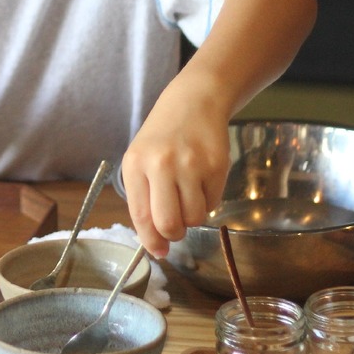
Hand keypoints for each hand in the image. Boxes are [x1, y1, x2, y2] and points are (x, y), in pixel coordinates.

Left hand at [119, 82, 229, 258]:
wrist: (193, 102)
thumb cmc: (162, 138)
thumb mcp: (141, 161)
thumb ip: (144, 200)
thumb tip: (158, 244)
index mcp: (136, 164)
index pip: (141, 216)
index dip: (151, 241)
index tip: (158, 251)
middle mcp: (161, 165)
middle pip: (170, 223)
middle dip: (174, 234)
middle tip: (176, 226)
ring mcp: (191, 165)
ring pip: (195, 218)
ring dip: (192, 216)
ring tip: (188, 195)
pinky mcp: (217, 166)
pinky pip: (213, 203)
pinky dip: (207, 200)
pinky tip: (201, 179)